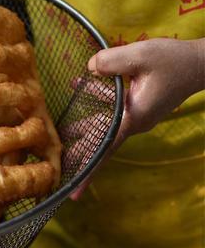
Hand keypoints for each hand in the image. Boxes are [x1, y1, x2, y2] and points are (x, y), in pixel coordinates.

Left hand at [70, 37, 204, 198]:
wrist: (200, 64)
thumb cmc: (173, 61)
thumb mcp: (141, 55)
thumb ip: (112, 62)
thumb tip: (89, 68)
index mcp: (133, 118)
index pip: (105, 148)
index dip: (88, 169)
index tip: (74, 192)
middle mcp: (134, 123)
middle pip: (99, 143)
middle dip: (79, 154)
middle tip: (57, 168)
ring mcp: (136, 116)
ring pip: (103, 126)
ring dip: (82, 126)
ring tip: (60, 130)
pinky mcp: (137, 107)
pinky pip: (111, 110)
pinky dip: (95, 102)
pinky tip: (79, 86)